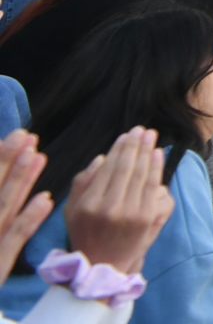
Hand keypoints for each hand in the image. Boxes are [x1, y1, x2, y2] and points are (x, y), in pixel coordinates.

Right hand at [0, 130, 52, 278]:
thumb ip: (3, 200)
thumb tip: (22, 176)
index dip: (1, 160)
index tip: (20, 135)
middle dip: (7, 162)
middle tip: (26, 134)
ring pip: (2, 209)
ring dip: (18, 182)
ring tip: (37, 155)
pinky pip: (11, 240)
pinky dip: (28, 218)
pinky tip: (46, 199)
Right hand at [62, 127, 171, 275]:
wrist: (103, 264)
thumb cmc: (85, 234)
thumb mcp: (71, 211)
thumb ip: (82, 183)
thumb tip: (102, 158)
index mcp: (89, 204)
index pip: (108, 169)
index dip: (119, 149)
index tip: (126, 135)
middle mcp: (109, 208)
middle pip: (127, 168)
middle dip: (135, 145)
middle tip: (142, 130)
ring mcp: (131, 213)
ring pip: (141, 175)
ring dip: (148, 152)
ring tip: (151, 136)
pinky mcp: (147, 218)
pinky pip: (153, 187)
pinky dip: (156, 168)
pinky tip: (158, 155)